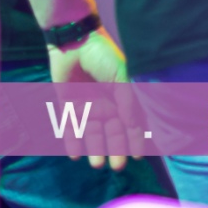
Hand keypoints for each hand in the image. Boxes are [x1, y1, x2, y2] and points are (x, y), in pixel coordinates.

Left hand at [48, 29, 135, 170]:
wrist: (74, 41)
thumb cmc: (104, 55)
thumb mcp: (122, 76)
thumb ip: (128, 101)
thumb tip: (135, 125)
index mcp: (123, 97)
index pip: (132, 123)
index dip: (136, 139)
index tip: (139, 156)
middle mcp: (106, 104)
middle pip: (113, 133)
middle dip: (116, 150)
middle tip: (118, 166)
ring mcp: (87, 105)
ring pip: (93, 133)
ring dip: (95, 149)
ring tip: (97, 165)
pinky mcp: (68, 105)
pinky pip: (70, 127)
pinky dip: (72, 141)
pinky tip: (75, 155)